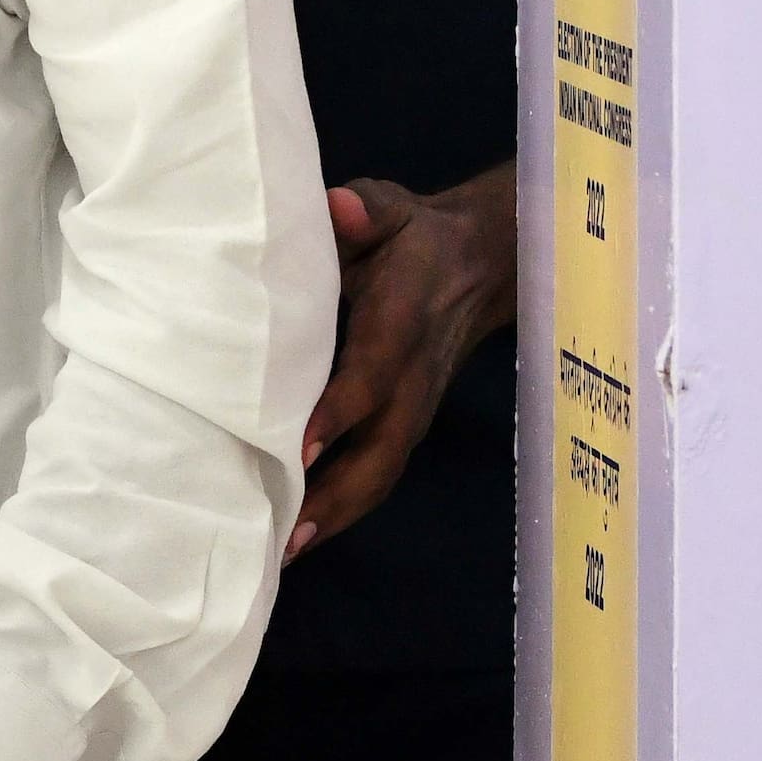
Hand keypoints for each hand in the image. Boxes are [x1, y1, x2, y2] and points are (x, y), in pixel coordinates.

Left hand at [294, 161, 516, 552]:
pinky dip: (344, 508)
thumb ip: (366, 210)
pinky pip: (379, 473)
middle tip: (287, 532)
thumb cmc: (414, 237)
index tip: (303, 446)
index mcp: (403, 323)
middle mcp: (412, 379)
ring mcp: (413, 408)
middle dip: (338, 493)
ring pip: (381, 473)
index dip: (342, 411)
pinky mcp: (406, 423)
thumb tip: (340, 208)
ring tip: (284, 552)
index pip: (373, 375)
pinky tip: (300, 534)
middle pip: (382, 450)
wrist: (478, 264)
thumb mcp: (393, 208)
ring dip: (338, 515)